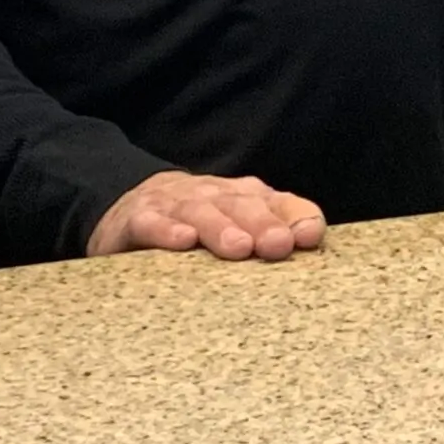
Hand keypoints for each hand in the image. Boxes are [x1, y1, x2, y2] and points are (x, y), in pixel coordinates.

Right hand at [87, 170, 325, 261]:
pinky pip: (151, 223)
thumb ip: (273, 233)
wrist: (131, 205)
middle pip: (241, 205)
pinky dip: (166, 231)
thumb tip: (312, 245)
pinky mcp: (137, 219)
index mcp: (244, 197)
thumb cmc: (197, 224)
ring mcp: (174, 205)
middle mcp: (213, 196)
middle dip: (262, 224)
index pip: (277, 202)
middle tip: (278, 246)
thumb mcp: (236, 227)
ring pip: (200, 212)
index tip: (310, 235)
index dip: (294, 216)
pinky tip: (182, 242)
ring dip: (220, 228)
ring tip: (238, 248)